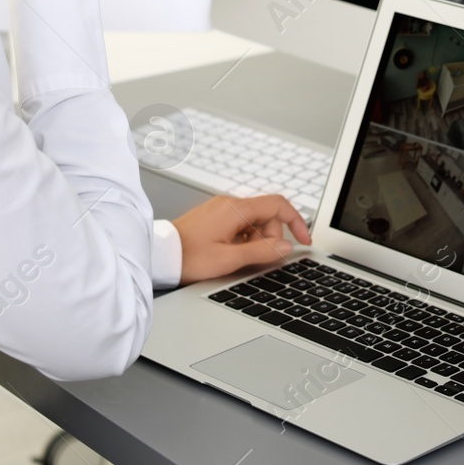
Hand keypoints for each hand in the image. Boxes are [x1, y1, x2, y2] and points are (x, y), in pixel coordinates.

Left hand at [174, 194, 312, 284]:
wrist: (160, 255)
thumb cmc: (188, 258)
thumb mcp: (228, 260)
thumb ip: (261, 252)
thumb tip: (285, 246)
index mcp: (236, 209)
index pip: (279, 205)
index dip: (296, 222)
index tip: (303, 240)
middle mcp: (230, 204)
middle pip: (267, 216)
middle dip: (270, 238)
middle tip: (257, 258)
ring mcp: (221, 210)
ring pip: (254, 222)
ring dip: (255, 240)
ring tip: (237, 258)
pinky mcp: (215, 217)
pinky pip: (240, 225)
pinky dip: (243, 239)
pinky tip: (230, 253)